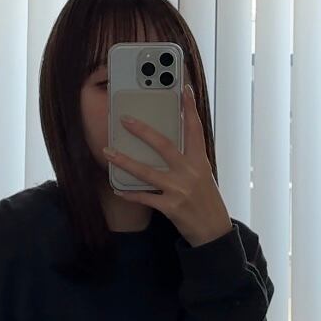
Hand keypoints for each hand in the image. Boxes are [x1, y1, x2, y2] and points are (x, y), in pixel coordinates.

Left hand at [103, 83, 233, 248]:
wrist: (213, 231)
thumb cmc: (205, 200)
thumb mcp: (202, 175)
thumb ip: (187, 158)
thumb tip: (165, 142)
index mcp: (200, 161)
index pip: (195, 129)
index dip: (189, 109)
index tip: (184, 90)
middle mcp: (190, 173)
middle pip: (164, 146)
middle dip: (143, 131)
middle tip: (125, 119)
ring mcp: (180, 190)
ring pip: (147, 172)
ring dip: (125, 161)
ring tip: (108, 152)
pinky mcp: (171, 208)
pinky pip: (145, 198)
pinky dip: (130, 194)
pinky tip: (117, 189)